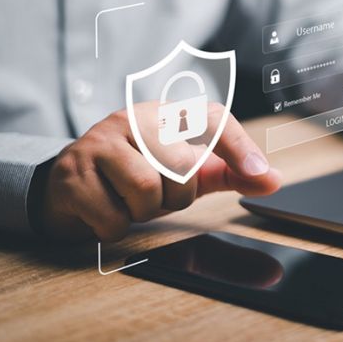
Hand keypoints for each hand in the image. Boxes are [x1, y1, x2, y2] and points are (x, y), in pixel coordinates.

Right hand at [41, 103, 280, 241]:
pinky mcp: (71, 173)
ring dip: (143, 212)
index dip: (238, 145)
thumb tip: (274, 179)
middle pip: (181, 166)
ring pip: (147, 190)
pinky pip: (113, 216)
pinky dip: (114, 227)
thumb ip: (229, 173)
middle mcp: (132, 119)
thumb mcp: (185, 172)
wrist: (68, 188)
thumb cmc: (136, 175)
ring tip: (129, 202)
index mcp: (165, 115)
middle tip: (156, 195)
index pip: (211, 117)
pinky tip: (104, 212)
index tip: (261, 174)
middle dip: (175, 196)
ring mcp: (98, 142)